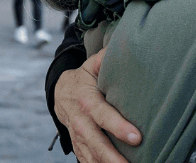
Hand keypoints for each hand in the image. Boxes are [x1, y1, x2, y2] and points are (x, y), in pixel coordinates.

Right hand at [54, 47, 141, 162]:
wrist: (59, 92)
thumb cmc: (84, 78)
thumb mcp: (92, 65)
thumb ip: (105, 58)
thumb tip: (125, 44)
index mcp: (86, 100)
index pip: (103, 115)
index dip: (118, 127)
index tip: (136, 137)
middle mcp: (80, 120)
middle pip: (95, 142)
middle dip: (112, 156)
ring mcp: (77, 135)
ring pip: (90, 155)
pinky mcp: (77, 145)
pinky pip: (85, 160)